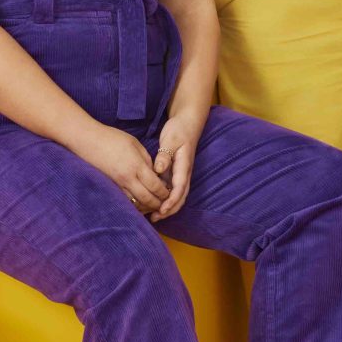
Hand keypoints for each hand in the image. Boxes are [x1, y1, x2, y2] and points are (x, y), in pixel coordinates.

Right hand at [78, 123, 168, 216]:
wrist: (87, 140)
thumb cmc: (111, 138)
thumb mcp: (134, 144)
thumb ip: (146, 159)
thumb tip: (154, 172)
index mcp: (136, 166)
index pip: (155, 185)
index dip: (164, 192)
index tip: (169, 193)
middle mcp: (128, 178)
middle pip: (147, 198)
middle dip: (157, 204)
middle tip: (164, 204)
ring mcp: (117, 184)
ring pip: (135, 203)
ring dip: (145, 206)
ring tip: (153, 206)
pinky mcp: (110, 186)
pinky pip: (124, 200)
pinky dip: (133, 204)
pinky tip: (138, 202)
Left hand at [150, 107, 204, 222]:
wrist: (188, 123)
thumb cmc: (178, 130)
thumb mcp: (170, 140)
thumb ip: (164, 155)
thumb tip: (159, 170)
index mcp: (184, 166)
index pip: (179, 188)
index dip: (171, 201)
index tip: (162, 210)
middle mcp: (184, 173)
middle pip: (180, 197)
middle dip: (169, 210)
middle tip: (155, 218)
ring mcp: (181, 174)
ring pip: (177, 196)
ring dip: (168, 207)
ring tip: (154, 216)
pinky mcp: (176, 173)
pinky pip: (173, 190)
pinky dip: (166, 199)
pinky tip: (155, 203)